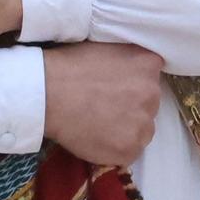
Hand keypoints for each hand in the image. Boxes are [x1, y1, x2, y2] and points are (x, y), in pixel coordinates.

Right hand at [41, 42, 162, 165]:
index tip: (115, 88)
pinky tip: (96, 137)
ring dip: (126, 129)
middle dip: (131, 107)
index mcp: (148, 64)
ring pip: (142, 130)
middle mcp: (152, 93)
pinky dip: (115, 148)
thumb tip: (131, 71)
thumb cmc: (69, 67)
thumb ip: (128, 59)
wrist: (47, 94)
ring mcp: (143, 123)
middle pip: (149, 105)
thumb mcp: (106, 47)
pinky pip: (129, 151)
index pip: (150, 77)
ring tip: (98, 124)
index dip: (132, 85)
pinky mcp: (130, 149)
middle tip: (103, 107)